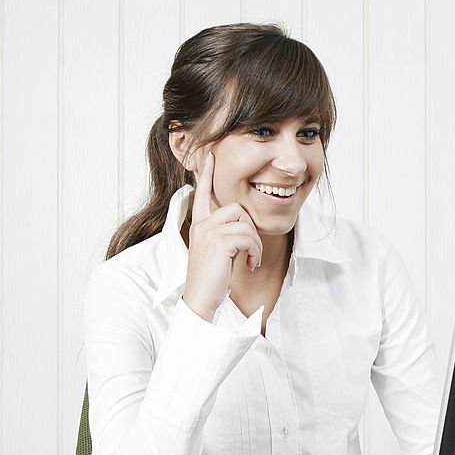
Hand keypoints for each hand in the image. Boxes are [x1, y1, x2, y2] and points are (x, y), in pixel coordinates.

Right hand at [182, 152, 261, 321]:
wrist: (200, 299)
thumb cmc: (211, 278)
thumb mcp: (216, 251)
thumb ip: (223, 233)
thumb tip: (242, 224)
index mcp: (199, 224)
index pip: (202, 193)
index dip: (207, 174)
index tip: (210, 156)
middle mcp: (201, 224)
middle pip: (237, 208)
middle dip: (250, 229)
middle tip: (250, 252)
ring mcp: (208, 231)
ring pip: (245, 223)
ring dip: (255, 244)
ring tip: (249, 260)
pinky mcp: (219, 242)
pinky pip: (249, 237)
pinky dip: (255, 252)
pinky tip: (248, 265)